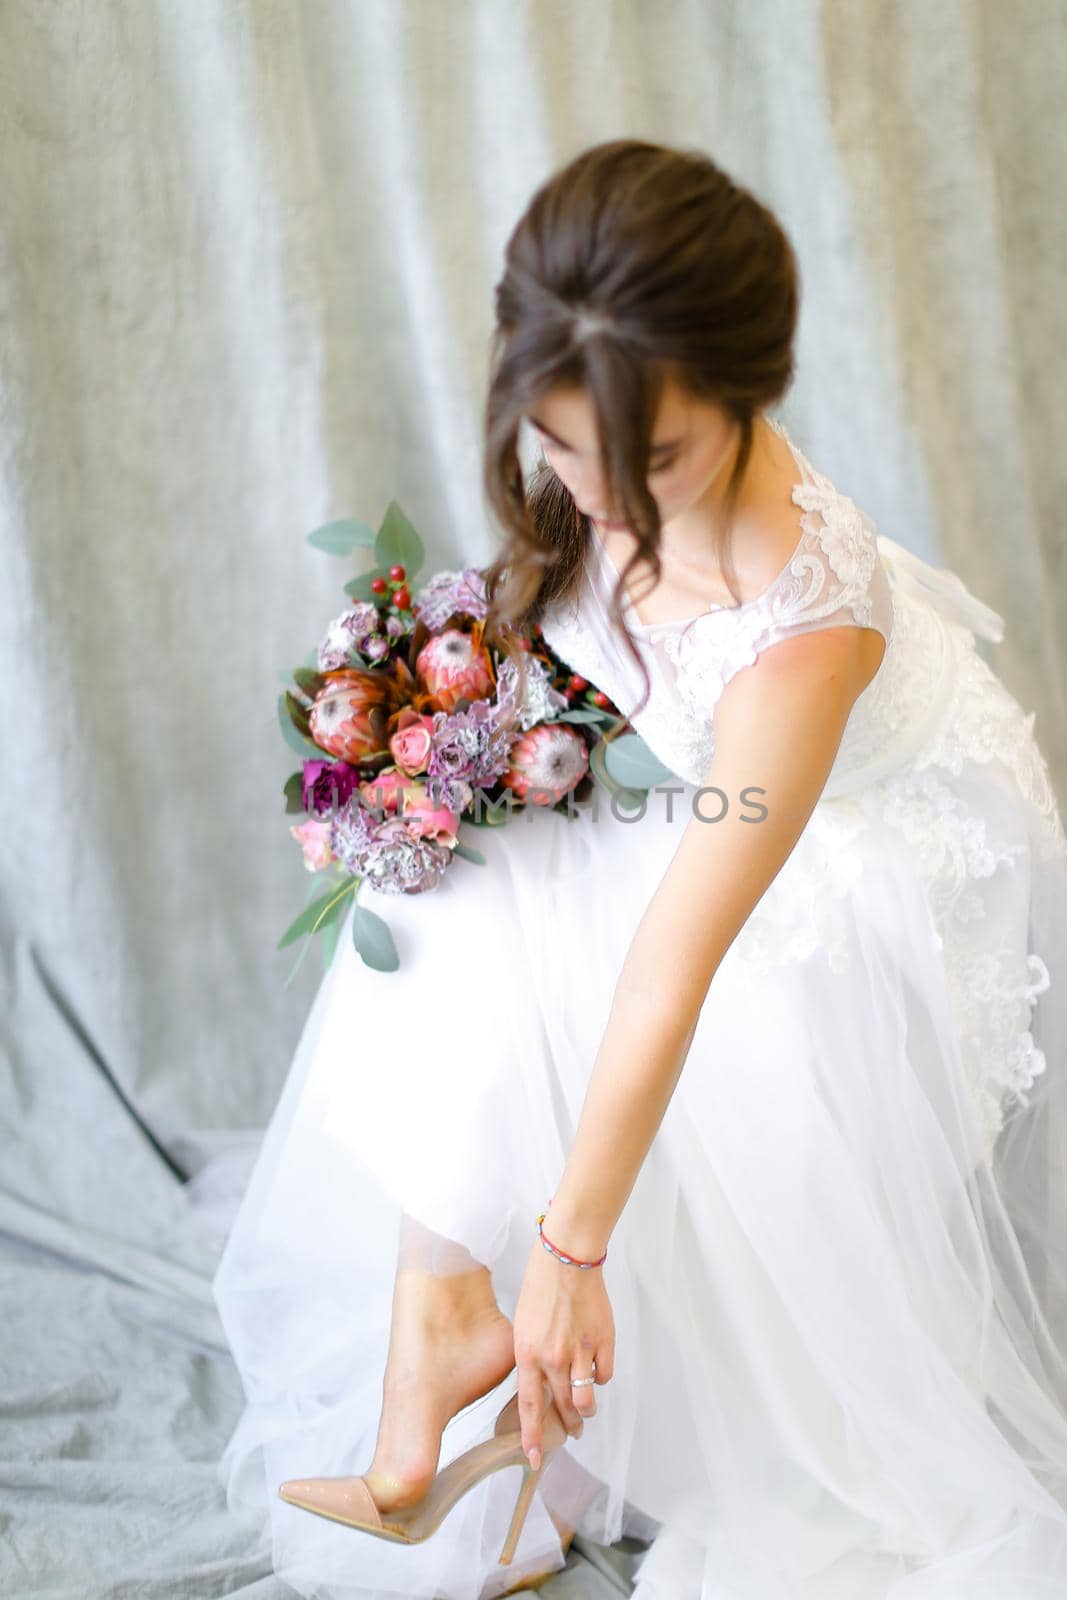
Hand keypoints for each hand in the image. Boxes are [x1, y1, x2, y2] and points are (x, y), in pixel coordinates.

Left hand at [512, 1228, 615, 1469]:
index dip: (532, 1437)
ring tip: (586, 1407)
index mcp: (527, 1355)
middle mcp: (553, 1359)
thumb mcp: (523, 1327)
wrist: (566, 1259)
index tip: (535, 1459)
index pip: (529, 1407)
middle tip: (573, 1431)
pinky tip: (595, 1365)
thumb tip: (543, 1386)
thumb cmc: (540, 1287)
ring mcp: (580, 1352)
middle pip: (563, 1409)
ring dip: (587, 1408)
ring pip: (587, 1400)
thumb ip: (532, 1360)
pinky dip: (600, 1376)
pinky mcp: (603, 1342)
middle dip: (569, 1426)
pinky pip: (604, 1376)